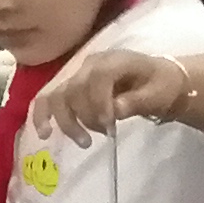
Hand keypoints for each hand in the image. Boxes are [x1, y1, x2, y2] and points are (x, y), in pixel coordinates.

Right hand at [41, 49, 190, 144]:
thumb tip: (114, 110)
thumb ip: (137, 101)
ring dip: (66, 121)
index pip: (97, 77)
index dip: (98, 102)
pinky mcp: (71, 87)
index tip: (109, 124)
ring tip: (83, 142)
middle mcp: (90, 64)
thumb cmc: (160, 86)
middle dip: (86, 117)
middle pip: (75, 88)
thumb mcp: (158, 93)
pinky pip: (49, 99)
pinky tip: (44, 133)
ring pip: (58, 96)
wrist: (158, 80)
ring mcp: (78, 75)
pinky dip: (43, 115)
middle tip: (106, 134)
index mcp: (115, 60)